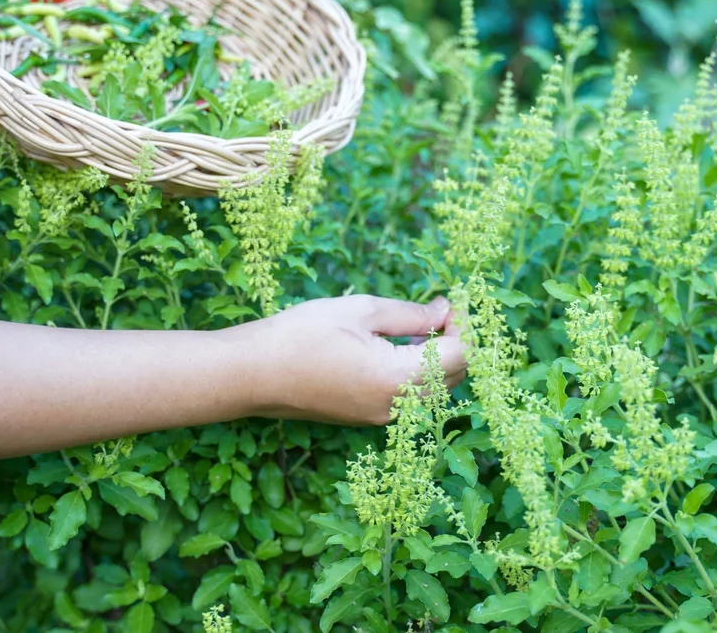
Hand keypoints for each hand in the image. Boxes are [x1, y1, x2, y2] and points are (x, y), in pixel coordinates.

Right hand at [236, 294, 466, 425]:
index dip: (465, 325)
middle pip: (454, 377)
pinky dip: (419, 370)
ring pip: (435, 389)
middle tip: (443, 307)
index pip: (460, 356)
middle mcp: (398, 407)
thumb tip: (445, 310)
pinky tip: (402, 344)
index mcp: (399, 379)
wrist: (251, 374)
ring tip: (422, 322)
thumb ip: (411, 314)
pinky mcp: (370, 416)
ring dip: (439, 357)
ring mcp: (383, 417)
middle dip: (457, 341)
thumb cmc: (301, 335)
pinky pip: (411, 396)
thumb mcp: (360, 311)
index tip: (454, 298)